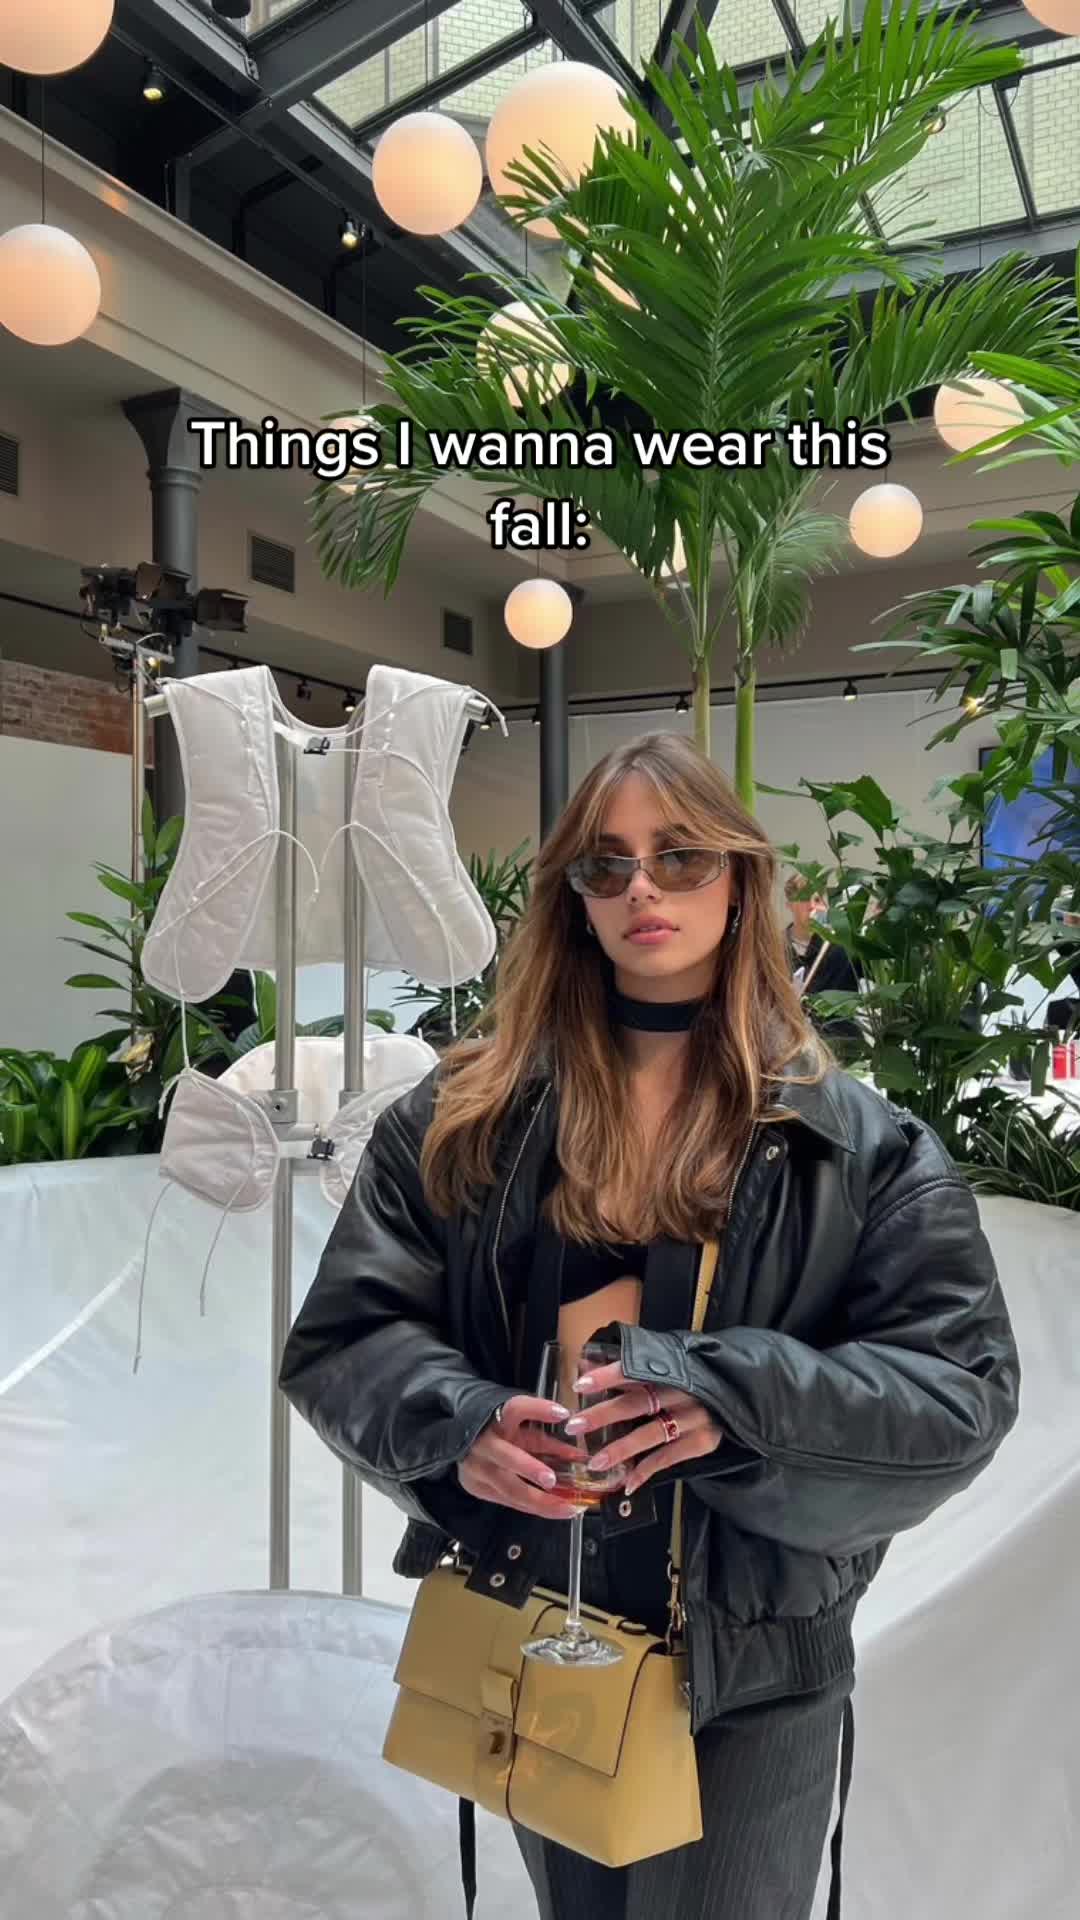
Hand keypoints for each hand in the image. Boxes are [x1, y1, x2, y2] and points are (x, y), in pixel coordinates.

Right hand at [457, 1395, 579, 1519]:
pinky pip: (509, 1501)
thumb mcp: (522, 1428)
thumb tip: (579, 1456)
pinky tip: (553, 1511)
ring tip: (567, 1508)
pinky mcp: (476, 1487)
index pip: (516, 1408)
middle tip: (552, 1480)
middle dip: (531, 1469)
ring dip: (541, 1501)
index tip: (562, 1413)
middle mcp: (484, 1443)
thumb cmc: (500, 1432)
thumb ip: (548, 1440)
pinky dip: (533, 1508)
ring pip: (509, 1488)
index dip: (539, 1409)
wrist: (464, 1441)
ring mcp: (476, 1467)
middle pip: (507, 1456)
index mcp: (496, 1418)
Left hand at [567, 1360, 722, 1495]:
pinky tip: (627, 1483)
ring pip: (651, 1434)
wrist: (736, 1394)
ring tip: (595, 1462)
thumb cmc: (689, 1378)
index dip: (607, 1376)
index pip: (633, 1369)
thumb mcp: (665, 1365)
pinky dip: (647, 1471)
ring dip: (621, 1449)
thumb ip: (626, 1366)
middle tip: (574, 1426)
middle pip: (637, 1403)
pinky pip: (668, 1458)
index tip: (579, 1384)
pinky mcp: (702, 1441)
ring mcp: (693, 1418)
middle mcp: (681, 1391)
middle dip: (603, 1415)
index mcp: (669, 1368)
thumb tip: (585, 1360)